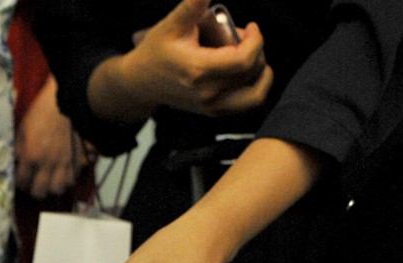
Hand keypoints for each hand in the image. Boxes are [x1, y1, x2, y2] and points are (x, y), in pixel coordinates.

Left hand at [16, 77, 84, 199]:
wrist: (60, 105)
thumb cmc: (37, 116)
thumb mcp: (20, 132)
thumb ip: (17, 151)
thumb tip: (13, 164)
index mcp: (31, 156)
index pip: (22, 181)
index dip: (18, 182)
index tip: (19, 177)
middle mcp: (47, 164)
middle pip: (39, 192)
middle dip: (33, 190)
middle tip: (31, 183)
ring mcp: (63, 163)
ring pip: (58, 190)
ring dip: (50, 189)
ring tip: (47, 183)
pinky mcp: (74, 159)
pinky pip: (71, 179)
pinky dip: (65, 181)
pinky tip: (60, 176)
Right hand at [96, 0, 272, 122]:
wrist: (141, 83)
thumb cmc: (156, 52)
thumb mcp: (172, 24)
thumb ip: (193, 4)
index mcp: (199, 70)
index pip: (244, 60)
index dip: (256, 40)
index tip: (251, 27)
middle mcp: (208, 93)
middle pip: (252, 73)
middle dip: (257, 50)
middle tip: (244, 37)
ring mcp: (212, 106)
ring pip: (255, 94)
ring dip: (261, 72)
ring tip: (251, 56)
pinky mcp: (214, 112)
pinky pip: (248, 103)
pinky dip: (255, 86)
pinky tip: (248, 71)